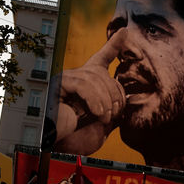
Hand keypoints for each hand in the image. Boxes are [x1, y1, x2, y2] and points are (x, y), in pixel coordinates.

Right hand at [50, 38, 125, 153]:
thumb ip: (113, 108)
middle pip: (102, 73)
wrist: (62, 151)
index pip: (102, 58)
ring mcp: (64, 80)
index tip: (125, 32)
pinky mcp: (56, 85)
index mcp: (87, 84)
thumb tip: (126, 96)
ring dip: (104, 101)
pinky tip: (97, 113)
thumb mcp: (103, 123)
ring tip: (103, 118)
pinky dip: (94, 99)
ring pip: (93, 77)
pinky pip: (82, 83)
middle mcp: (75, 77)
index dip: (114, 45)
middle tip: (112, 116)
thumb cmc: (79, 139)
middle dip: (114, 95)